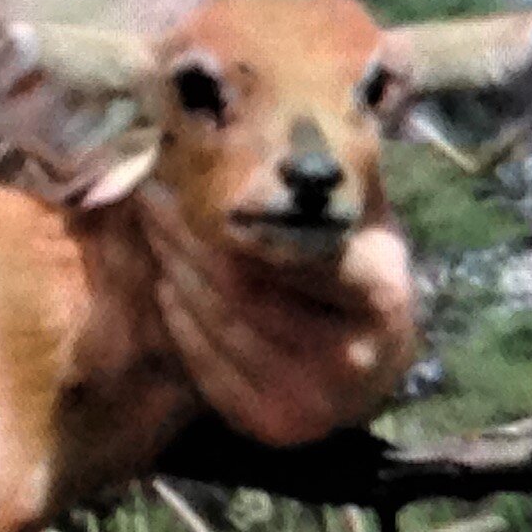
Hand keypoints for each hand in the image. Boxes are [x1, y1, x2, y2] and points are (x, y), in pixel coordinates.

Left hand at [139, 192, 417, 448]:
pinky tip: (166, 282)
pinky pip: (204, 364)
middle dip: (187, 235)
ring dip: (173, 269)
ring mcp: (312, 400)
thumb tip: (297, 108)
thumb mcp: (363, 215)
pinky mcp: (273, 424)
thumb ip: (331, 170)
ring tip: (153, 228)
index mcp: (380, 294)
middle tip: (151, 194)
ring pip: (216, 323)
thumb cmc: (359, 267)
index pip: (294, 248)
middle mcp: (352, 358)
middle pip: (240, 285)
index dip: (236, 215)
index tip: (190, 177)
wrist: (377, 357)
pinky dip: (179, 319)